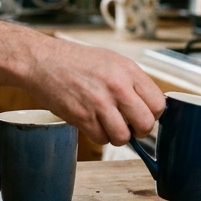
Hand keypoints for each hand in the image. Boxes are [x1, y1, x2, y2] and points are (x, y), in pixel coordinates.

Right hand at [18, 39, 164, 146]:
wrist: (41, 61)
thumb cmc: (75, 61)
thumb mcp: (111, 61)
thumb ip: (132, 81)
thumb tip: (148, 106)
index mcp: (128, 70)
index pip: (158, 104)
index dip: (152, 114)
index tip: (143, 114)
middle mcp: (117, 86)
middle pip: (146, 124)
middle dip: (139, 130)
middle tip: (128, 125)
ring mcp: (99, 102)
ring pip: (123, 137)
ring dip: (117, 136)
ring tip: (108, 124)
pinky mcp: (82, 117)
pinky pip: (101, 139)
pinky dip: (98, 135)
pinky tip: (92, 122)